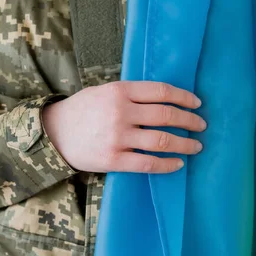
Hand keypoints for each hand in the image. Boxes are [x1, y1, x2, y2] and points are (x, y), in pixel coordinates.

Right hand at [42, 81, 205, 173]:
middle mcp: (120, 112)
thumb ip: (131, 93)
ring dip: (185, 143)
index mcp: (120, 91)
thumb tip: (166, 98)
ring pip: (161, 140)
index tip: (197, 104)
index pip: (161, 92)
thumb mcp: (104, 91)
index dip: (184, 97)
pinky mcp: (113, 159)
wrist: (54, 132)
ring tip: (196, 146)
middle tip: (201, 126)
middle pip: (166, 115)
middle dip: (190, 121)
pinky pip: (148, 163)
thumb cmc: (83, 110)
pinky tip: (178, 164)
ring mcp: (117, 137)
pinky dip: (167, 164)